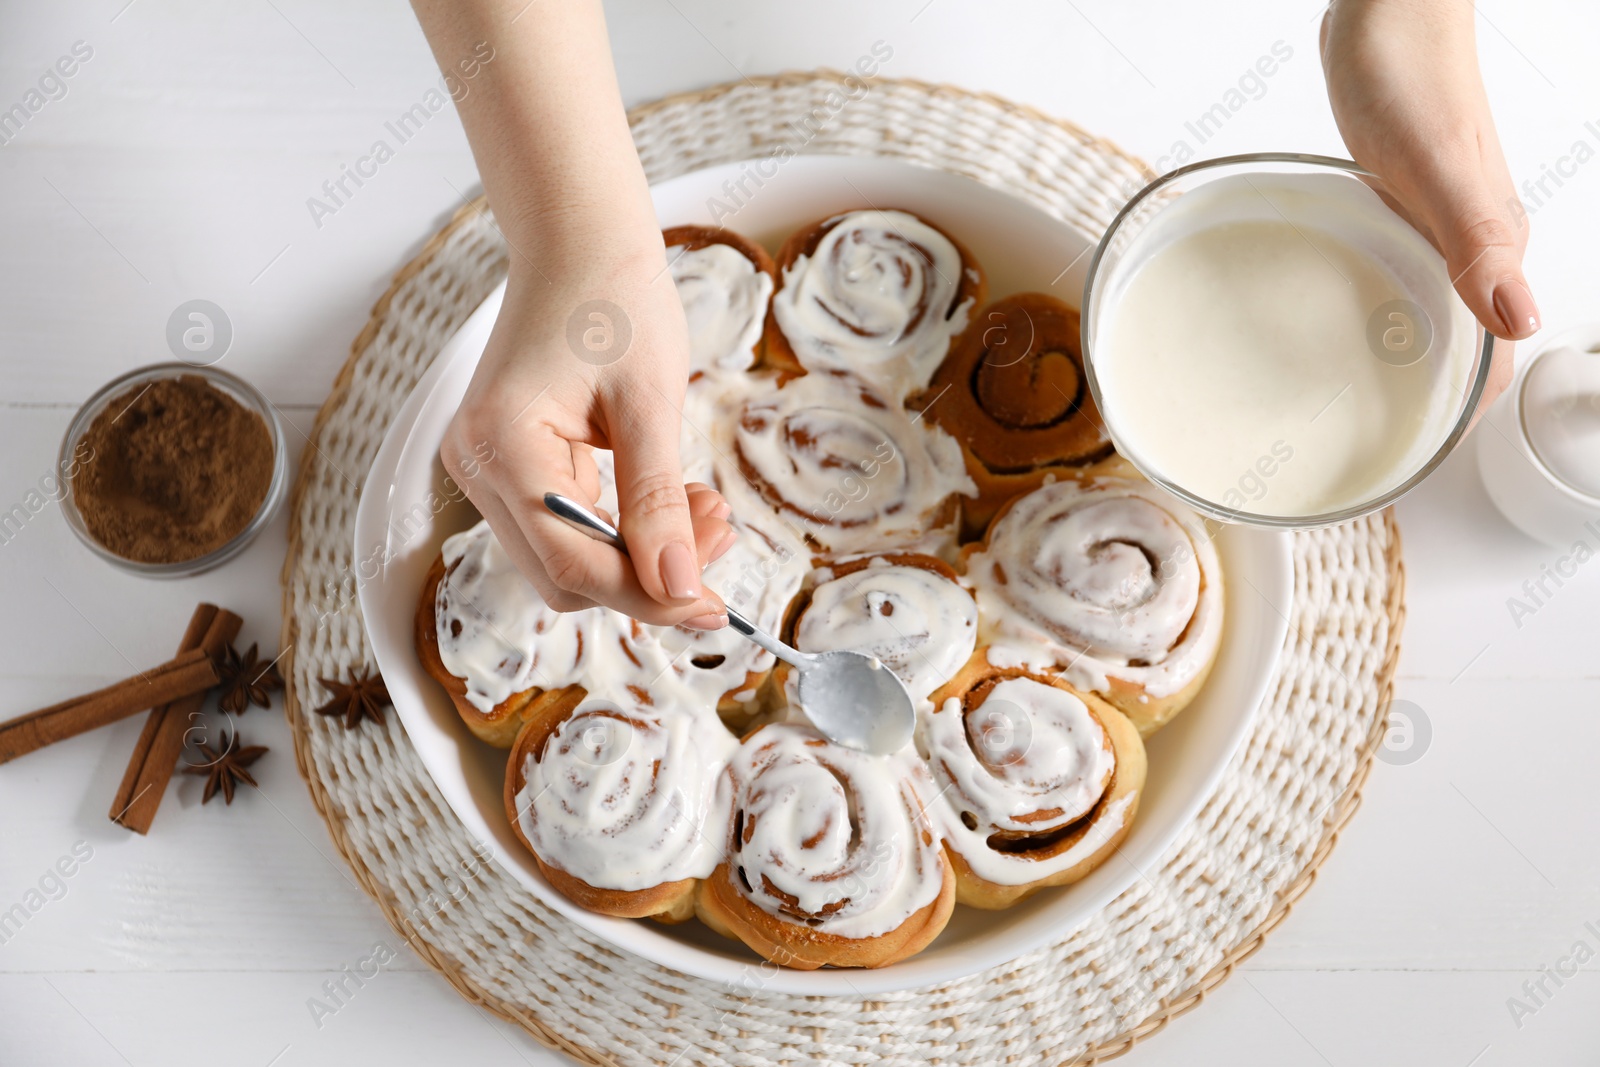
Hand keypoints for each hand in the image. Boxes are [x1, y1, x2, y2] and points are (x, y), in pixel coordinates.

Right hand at [441, 249, 733, 628]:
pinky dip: (620, 529)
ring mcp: (484, 469)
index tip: (715, 605)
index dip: (648, 596)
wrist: (579, 242)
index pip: (574, 565)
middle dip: (647, 575)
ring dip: (638, 554)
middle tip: (720, 536)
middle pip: (564, 576)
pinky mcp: (506, 466)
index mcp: (502, 449)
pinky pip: (564, 529)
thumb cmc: (613, 298)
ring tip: (705, 509)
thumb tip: (680, 587)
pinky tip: (671, 498)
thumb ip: (659, 502)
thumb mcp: (650, 402)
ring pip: (565, 560)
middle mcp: (477, 468)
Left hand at [1322, 0, 1537, 408]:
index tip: (1419, 454)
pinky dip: (1373, 306)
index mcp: (1492, 249)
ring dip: (1397, 358)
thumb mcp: (1439, 170)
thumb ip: (1478, 244)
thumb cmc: (1410, 80)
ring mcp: (1435, 225)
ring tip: (1343, 402)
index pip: (1494, 356)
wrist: (1388, 14)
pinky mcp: (1399, 203)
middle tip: (1367, 442)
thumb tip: (1522, 323)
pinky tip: (1332, 318)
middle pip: (1462, 345)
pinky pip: (1395, 271)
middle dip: (1426, 400)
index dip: (1464, 413)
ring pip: (1426, 311)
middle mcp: (1471, 245)